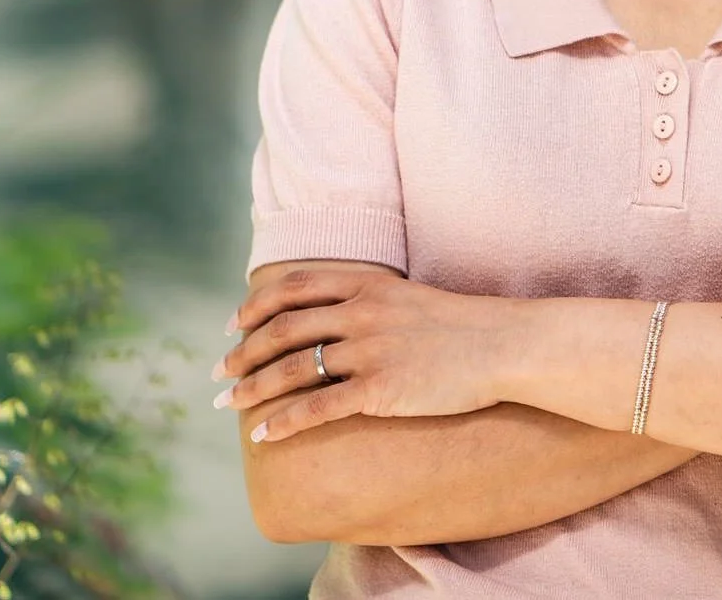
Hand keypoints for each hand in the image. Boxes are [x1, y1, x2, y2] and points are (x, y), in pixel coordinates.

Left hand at [215, 268, 513, 442]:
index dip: (256, 307)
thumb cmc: (461, 326)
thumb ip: (370, 300)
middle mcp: (362, 312)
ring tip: (229, 406)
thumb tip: (336, 318)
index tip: (232, 326)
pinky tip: (263, 436)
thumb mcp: (409, 297)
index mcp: (368, 284)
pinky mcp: (381, 389)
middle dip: (243, 352)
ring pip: (293, 368)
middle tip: (219, 373)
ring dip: (253, 388)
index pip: (294, 288)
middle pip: (284, 329)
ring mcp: (370, 350)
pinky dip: (284, 422)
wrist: (502, 345)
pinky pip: (319, 407)